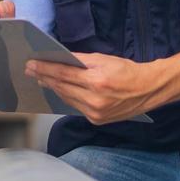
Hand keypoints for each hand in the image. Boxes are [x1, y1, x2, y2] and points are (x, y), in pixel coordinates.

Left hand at [25, 52, 165, 124]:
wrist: (149, 89)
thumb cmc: (127, 71)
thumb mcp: (104, 59)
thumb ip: (81, 60)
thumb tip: (60, 59)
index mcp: (97, 82)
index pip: (64, 74)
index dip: (46, 69)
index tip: (32, 64)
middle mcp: (95, 100)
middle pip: (62, 88)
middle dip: (45, 77)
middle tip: (30, 70)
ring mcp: (95, 113)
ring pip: (66, 98)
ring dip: (53, 88)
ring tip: (42, 78)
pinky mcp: (96, 120)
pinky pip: (75, 106)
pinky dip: (67, 97)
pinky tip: (60, 89)